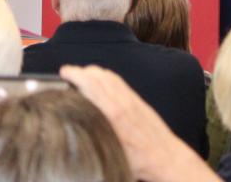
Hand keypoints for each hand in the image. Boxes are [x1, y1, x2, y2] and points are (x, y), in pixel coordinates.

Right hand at [60, 65, 217, 181]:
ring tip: (81, 74)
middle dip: (80, 70)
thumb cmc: (140, 160)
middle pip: (98, 75)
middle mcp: (121, 101)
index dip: (74, 74)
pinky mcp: (137, 99)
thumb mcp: (109, 151)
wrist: (166, 157)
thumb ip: (93, 135)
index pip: (90, 83)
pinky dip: (106, 75)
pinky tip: (101, 80)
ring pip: (108, 75)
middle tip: (68, 73)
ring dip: (92, 71)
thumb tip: (76, 126)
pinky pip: (118, 80)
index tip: (64, 72)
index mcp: (113, 113)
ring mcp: (130, 98)